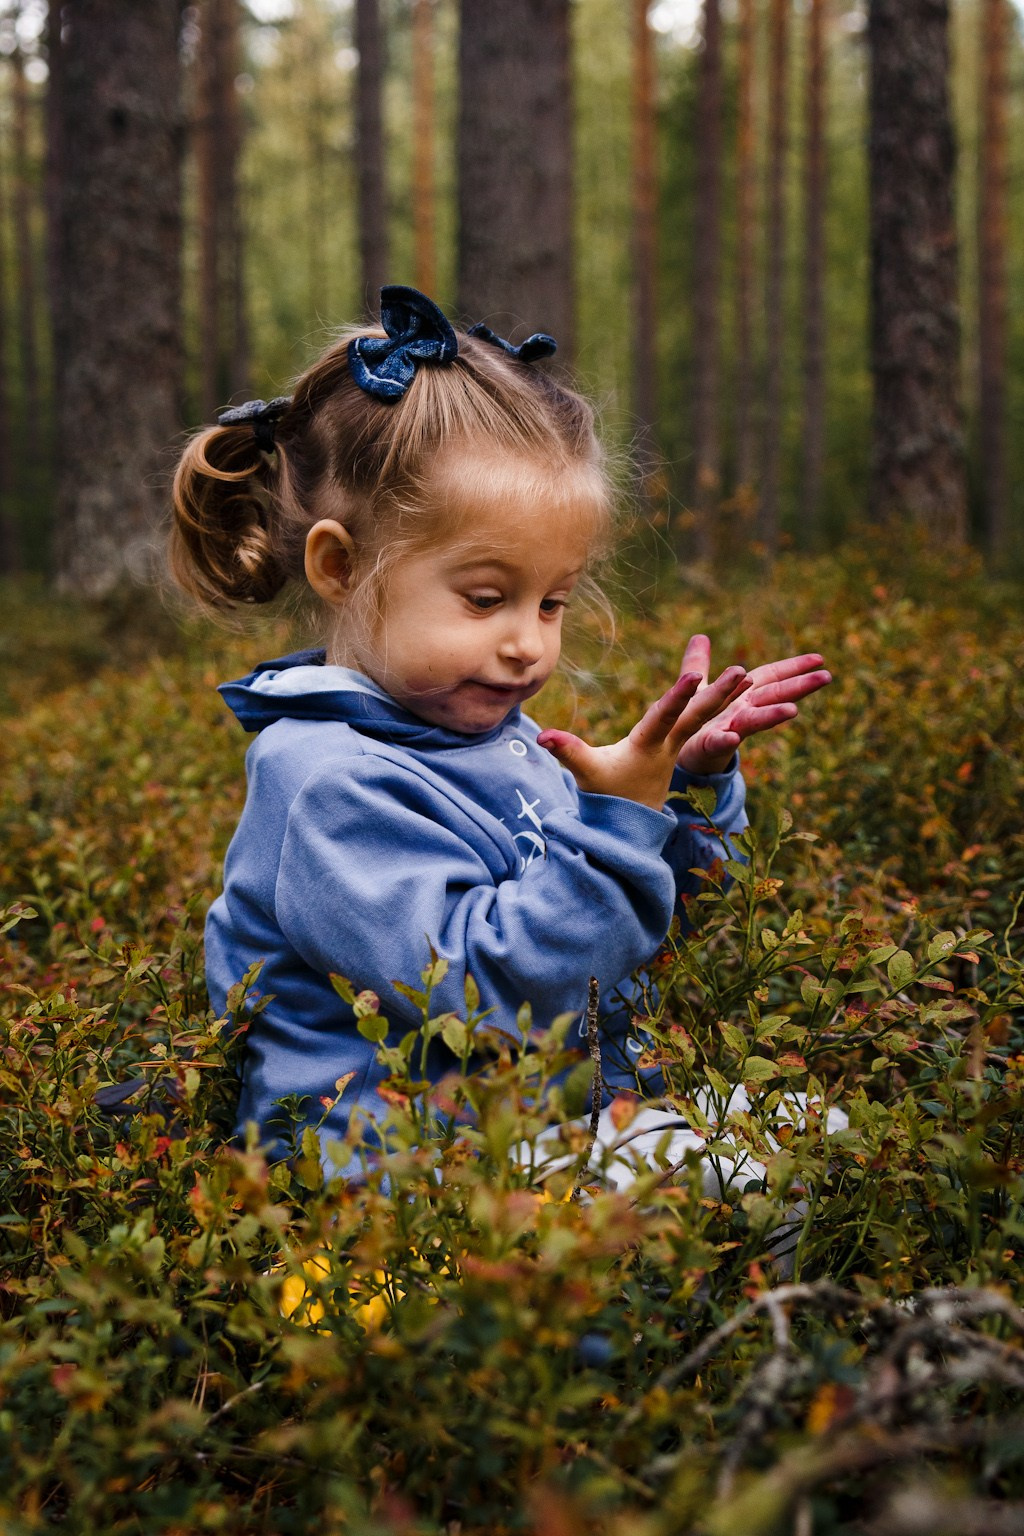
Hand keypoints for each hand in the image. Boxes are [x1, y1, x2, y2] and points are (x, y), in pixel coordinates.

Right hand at [537, 664, 751, 809]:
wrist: (628, 824)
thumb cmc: (604, 794)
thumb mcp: (586, 772)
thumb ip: (567, 751)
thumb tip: (542, 737)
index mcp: (647, 746)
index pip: (663, 718)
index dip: (677, 698)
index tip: (693, 677)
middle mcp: (668, 744)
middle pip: (696, 715)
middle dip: (718, 693)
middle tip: (742, 671)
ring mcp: (677, 746)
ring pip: (705, 717)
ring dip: (727, 696)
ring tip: (749, 674)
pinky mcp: (679, 746)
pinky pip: (705, 722)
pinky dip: (722, 705)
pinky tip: (739, 689)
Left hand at [673, 634, 830, 775]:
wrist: (674, 758)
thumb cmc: (692, 723)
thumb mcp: (696, 689)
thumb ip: (698, 664)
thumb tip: (700, 636)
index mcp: (739, 695)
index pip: (770, 677)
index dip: (793, 668)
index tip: (819, 658)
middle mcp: (740, 711)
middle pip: (771, 696)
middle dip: (798, 687)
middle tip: (827, 677)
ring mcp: (727, 729)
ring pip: (752, 721)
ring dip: (771, 716)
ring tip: (792, 711)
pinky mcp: (706, 745)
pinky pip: (716, 743)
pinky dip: (724, 740)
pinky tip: (732, 737)